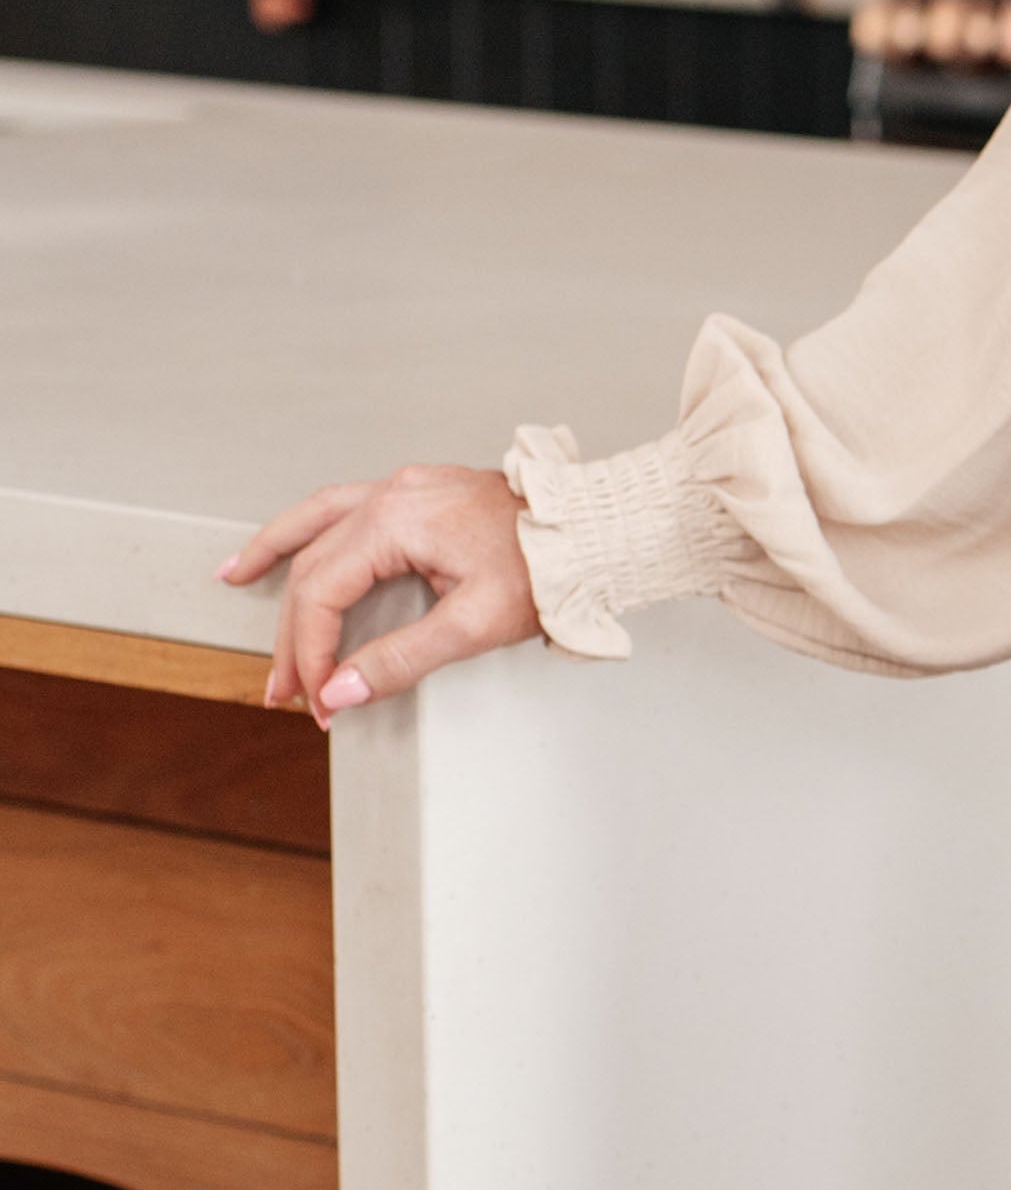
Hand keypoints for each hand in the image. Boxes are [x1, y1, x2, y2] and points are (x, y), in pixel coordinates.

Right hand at [221, 462, 540, 724]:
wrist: (595, 532)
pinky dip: (312, 527)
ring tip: (236, 580)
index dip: (313, 653)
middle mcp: (393, 494)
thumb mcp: (475, 625)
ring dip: (278, 559)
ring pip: (318, 522)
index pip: (325, 593)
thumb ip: (402, 659)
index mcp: (399, 520)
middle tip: (286, 688)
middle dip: (296, 633)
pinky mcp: (419, 494)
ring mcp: (405, 488)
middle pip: (315, 566)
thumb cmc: (550, 569)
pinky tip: (294, 542)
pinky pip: (345, 507)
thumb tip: (342, 690)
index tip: (319, 700)